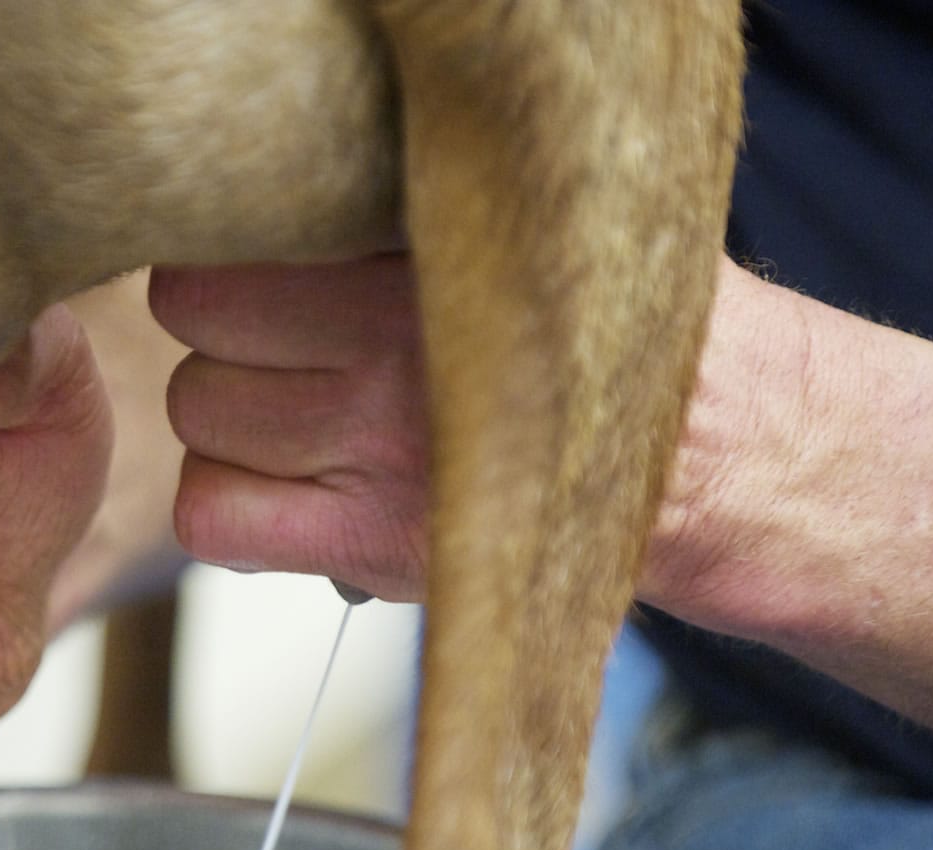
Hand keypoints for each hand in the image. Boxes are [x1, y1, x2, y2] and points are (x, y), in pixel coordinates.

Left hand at [152, 251, 932, 782]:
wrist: (733, 460)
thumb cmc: (614, 342)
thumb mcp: (527, 237)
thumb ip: (402, 228)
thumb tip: (278, 223)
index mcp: (417, 256)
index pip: (224, 253)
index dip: (229, 268)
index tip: (263, 283)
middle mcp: (385, 347)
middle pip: (198, 324)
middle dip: (227, 337)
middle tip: (282, 352)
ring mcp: (372, 449)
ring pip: (200, 417)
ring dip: (232, 425)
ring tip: (303, 425)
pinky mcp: (369, 543)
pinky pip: (214, 519)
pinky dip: (230, 509)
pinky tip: (286, 497)